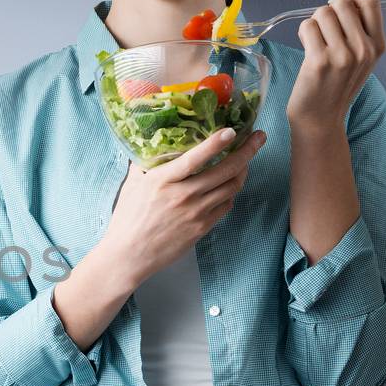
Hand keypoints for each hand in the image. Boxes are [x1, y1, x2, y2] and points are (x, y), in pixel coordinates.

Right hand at [101, 127, 266, 285]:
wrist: (129, 255)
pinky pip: (226, 205)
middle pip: (226, 170)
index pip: (195, 158)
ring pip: (232, 187)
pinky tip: (228, 186)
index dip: (216, 142)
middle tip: (258, 137)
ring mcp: (196, 213)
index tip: (232, 130)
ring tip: (245, 160)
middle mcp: (183, 195)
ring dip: (244, 170)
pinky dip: (231, 192)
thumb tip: (152, 144)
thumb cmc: (127, 218)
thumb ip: (145, 164)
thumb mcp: (132, 185)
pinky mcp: (202, 227)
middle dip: (248, 150)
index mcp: (163, 180)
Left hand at [286, 0, 385, 133]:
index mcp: (378, 45)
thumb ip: (358, 30)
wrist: (320, 118)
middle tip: (323, 30)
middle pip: (342, 3)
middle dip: (327, 10)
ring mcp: (343, 55)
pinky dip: (303, 33)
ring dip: (314, 23)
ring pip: (322, 13)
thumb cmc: (335, 85)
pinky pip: (308, 26)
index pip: (371, 0)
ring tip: (315, 42)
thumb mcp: (360, 58)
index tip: (338, 2)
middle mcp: (364, 49)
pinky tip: (307, 48)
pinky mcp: (320, 61)